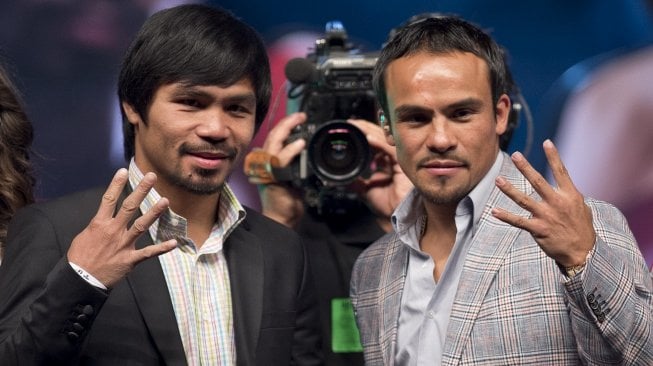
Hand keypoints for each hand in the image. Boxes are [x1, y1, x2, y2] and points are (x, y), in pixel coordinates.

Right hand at [67, 169, 176, 287]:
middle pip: (130, 206)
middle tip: (151, 177)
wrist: (79, 280)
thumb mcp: (84, 236)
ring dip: (154, 212)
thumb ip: (98, 225)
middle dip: (141, 190)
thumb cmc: (79, 258)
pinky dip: (162, 248)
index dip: (116, 184)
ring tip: (165, 200)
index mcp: (99, 224)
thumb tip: (105, 218)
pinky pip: (149, 253)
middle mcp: (113, 231)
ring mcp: (123, 244)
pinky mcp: (130, 259)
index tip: (124, 171)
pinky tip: (173, 242)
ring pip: (141, 225)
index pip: (109, 199)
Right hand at [256, 112, 306, 227]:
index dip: (285, 125)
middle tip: (301, 115)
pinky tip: (300, 143)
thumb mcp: (293, 175)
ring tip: (300, 121)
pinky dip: (290, 150)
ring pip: (274, 143)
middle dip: (287, 122)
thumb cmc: (287, 199)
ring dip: (287, 130)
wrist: (283, 218)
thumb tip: (302, 146)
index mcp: (267, 160)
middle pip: (273, 136)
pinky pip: (280, 161)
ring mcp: (266, 170)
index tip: (299, 118)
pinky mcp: (272, 178)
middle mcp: (263, 163)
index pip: (275, 137)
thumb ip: (294, 161)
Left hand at [348, 119, 411, 224]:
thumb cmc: (387, 205)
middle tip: (351, 123)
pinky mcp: (403, 165)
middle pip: (380, 137)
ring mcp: (399, 160)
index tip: (351, 129)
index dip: (364, 134)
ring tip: (357, 126)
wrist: (396, 216)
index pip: (376, 142)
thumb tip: (339, 179)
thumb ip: (355, 182)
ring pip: (385, 139)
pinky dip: (379, 143)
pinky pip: (391, 150)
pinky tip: (369, 139)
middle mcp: (393, 159)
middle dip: (365, 128)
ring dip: (370, 131)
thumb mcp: (365, 191)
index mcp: (386, 162)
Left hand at [491, 140, 595, 266]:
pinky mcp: (538, 229)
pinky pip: (518, 221)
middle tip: (515, 155)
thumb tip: (564, 186)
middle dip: (525, 168)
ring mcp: (547, 216)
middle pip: (538, 182)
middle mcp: (557, 203)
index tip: (546, 142)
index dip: (554, 157)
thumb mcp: (582, 208)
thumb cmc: (582, 228)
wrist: (583, 253)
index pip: (561, 172)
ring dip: (510, 190)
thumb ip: (570, 195)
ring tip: (498, 180)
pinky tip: (494, 211)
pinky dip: (506, 216)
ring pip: (524, 200)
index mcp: (570, 195)